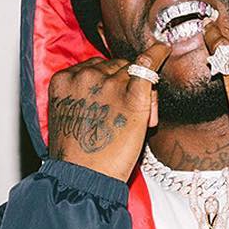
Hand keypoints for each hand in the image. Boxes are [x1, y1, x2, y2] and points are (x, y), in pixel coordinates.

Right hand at [47, 41, 171, 182]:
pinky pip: (148, 65)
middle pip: (114, 66)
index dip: (108, 82)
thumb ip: (84, 95)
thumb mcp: (70, 116)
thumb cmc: (79, 155)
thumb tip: (112, 85)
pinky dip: (157, 55)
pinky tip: (164, 50)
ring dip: (137, 87)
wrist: (85, 178)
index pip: (94, 67)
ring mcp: (108, 84)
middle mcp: (84, 76)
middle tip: (124, 114)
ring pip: (132, 69)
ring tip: (135, 118)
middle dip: (123, 83)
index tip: (112, 99)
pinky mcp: (131, 96)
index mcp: (64, 79)